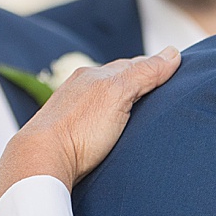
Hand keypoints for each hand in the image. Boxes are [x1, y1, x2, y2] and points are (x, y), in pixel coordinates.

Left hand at [0, 50, 180, 204]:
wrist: (40, 161)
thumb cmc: (79, 129)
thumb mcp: (118, 94)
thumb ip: (144, 73)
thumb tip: (172, 53)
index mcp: (94, 76)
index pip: (133, 65)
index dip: (155, 68)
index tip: (175, 70)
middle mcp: (81, 89)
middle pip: (117, 81)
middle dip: (139, 82)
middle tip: (162, 87)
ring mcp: (72, 112)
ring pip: (104, 100)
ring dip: (122, 102)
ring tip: (141, 110)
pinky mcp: (67, 135)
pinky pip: (94, 120)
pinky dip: (108, 119)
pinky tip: (111, 130)